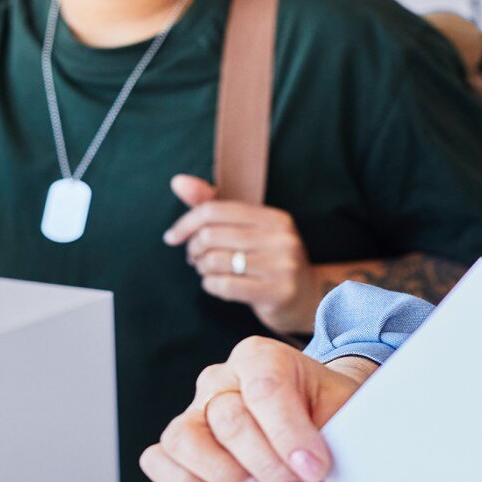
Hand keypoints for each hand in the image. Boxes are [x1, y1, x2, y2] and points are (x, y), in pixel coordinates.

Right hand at [139, 336, 374, 481]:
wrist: (315, 412)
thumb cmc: (325, 408)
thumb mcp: (343, 407)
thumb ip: (336, 430)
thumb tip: (321, 470)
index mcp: (261, 356)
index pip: (265, 388)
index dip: (289, 434)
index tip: (314, 469)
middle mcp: (221, 379)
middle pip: (229, 420)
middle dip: (269, 467)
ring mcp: (195, 409)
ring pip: (185, 439)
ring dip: (226, 476)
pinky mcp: (180, 442)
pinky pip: (160, 461)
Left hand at [164, 174, 321, 334]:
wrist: (309, 300)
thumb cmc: (270, 262)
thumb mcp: (249, 231)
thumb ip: (214, 205)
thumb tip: (177, 181)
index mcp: (274, 218)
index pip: (215, 210)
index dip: (186, 223)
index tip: (172, 238)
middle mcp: (281, 238)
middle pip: (211, 235)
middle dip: (193, 249)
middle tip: (195, 258)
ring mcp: (282, 266)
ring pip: (215, 261)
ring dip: (201, 269)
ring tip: (207, 271)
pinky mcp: (277, 292)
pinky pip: (224, 285)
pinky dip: (210, 285)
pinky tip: (215, 284)